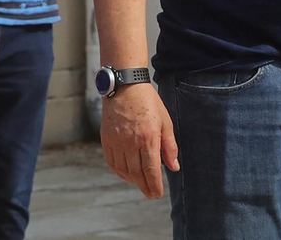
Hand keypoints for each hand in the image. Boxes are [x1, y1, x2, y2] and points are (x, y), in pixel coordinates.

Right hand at [100, 83, 178, 198]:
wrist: (125, 86)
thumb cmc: (148, 102)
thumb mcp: (165, 122)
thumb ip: (169, 146)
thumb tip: (174, 167)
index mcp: (148, 138)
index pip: (151, 169)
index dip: (154, 185)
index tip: (157, 194)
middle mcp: (130, 141)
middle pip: (136, 173)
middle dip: (144, 186)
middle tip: (150, 194)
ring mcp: (116, 140)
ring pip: (123, 169)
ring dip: (132, 180)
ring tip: (140, 183)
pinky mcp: (106, 138)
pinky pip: (111, 161)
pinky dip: (119, 171)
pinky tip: (126, 174)